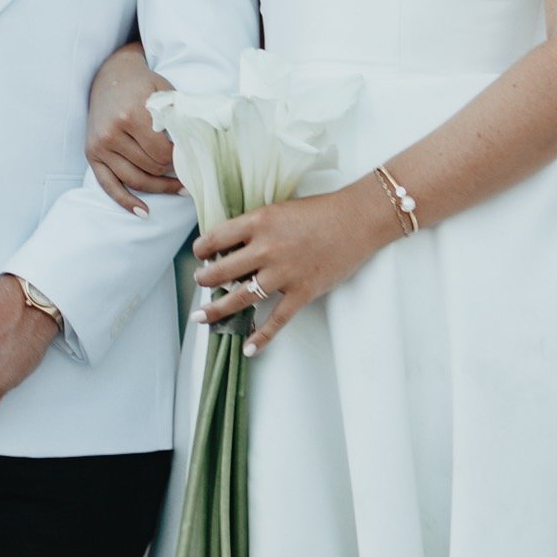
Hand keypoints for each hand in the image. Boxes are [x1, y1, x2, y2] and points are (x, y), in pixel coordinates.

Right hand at [86, 40, 180, 213]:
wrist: (110, 74)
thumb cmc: (143, 84)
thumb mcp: (165, 92)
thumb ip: (180, 116)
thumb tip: (201, 146)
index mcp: (130, 115)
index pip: (162, 153)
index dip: (180, 160)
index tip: (192, 158)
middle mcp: (111, 133)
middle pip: (150, 168)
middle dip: (172, 171)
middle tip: (189, 171)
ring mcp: (99, 146)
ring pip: (134, 180)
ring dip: (159, 189)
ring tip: (181, 190)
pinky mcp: (91, 154)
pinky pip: (108, 185)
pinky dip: (126, 201)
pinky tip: (144, 212)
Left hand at [191, 180, 389, 355]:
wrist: (357, 220)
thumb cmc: (321, 210)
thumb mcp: (280, 208)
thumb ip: (257, 226)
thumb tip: (233, 244)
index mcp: (258, 222)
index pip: (216, 237)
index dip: (202, 248)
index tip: (200, 254)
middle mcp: (266, 249)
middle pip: (222, 270)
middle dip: (205, 279)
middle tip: (199, 282)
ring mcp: (283, 273)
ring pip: (241, 297)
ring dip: (218, 309)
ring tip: (203, 315)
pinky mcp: (302, 292)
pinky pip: (276, 320)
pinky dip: (261, 337)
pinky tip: (248, 348)